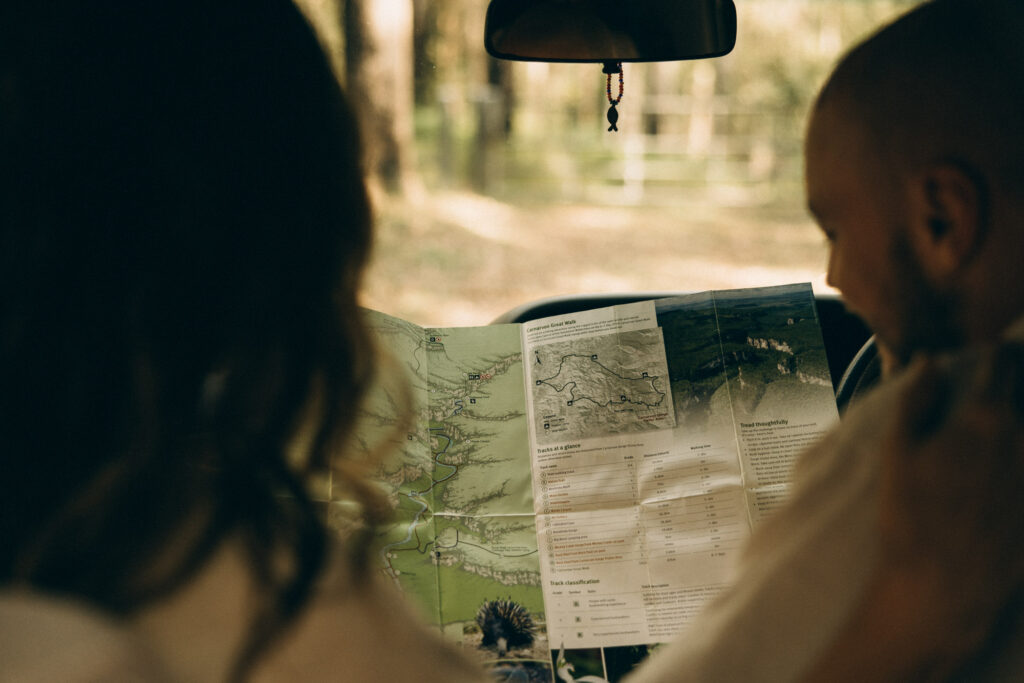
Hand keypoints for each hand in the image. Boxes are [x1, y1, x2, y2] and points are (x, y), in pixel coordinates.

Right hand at [876, 345, 1023, 675]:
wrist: (942, 589)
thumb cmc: (910, 519)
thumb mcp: (896, 452)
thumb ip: (916, 399)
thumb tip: (930, 361)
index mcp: (985, 420)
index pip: (1004, 364)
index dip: (999, 352)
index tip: (995, 350)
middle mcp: (1023, 440)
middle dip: (1019, 381)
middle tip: (1005, 382)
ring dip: (1021, 419)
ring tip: (1007, 422)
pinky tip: (1013, 462)